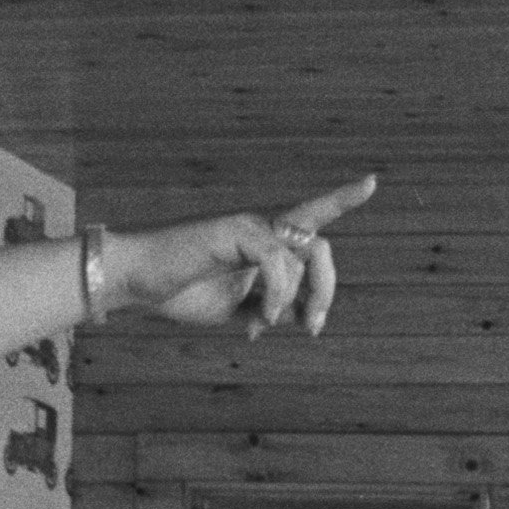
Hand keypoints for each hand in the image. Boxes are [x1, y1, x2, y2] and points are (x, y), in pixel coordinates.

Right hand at [119, 175, 376, 333]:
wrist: (136, 281)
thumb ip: (271, 309)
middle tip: (312, 326)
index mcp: (263, 242)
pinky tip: (258, 318)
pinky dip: (277, 294)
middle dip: (327, 289)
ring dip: (297, 299)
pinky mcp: (235, 231)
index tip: (371, 181)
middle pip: (321, 247)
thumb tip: (299, 317)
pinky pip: (278, 261)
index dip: (340, 199)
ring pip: (303, 257)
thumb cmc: (181, 290)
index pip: (311, 216)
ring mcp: (248, 226)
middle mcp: (261, 227)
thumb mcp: (237, 309)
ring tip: (264, 324)